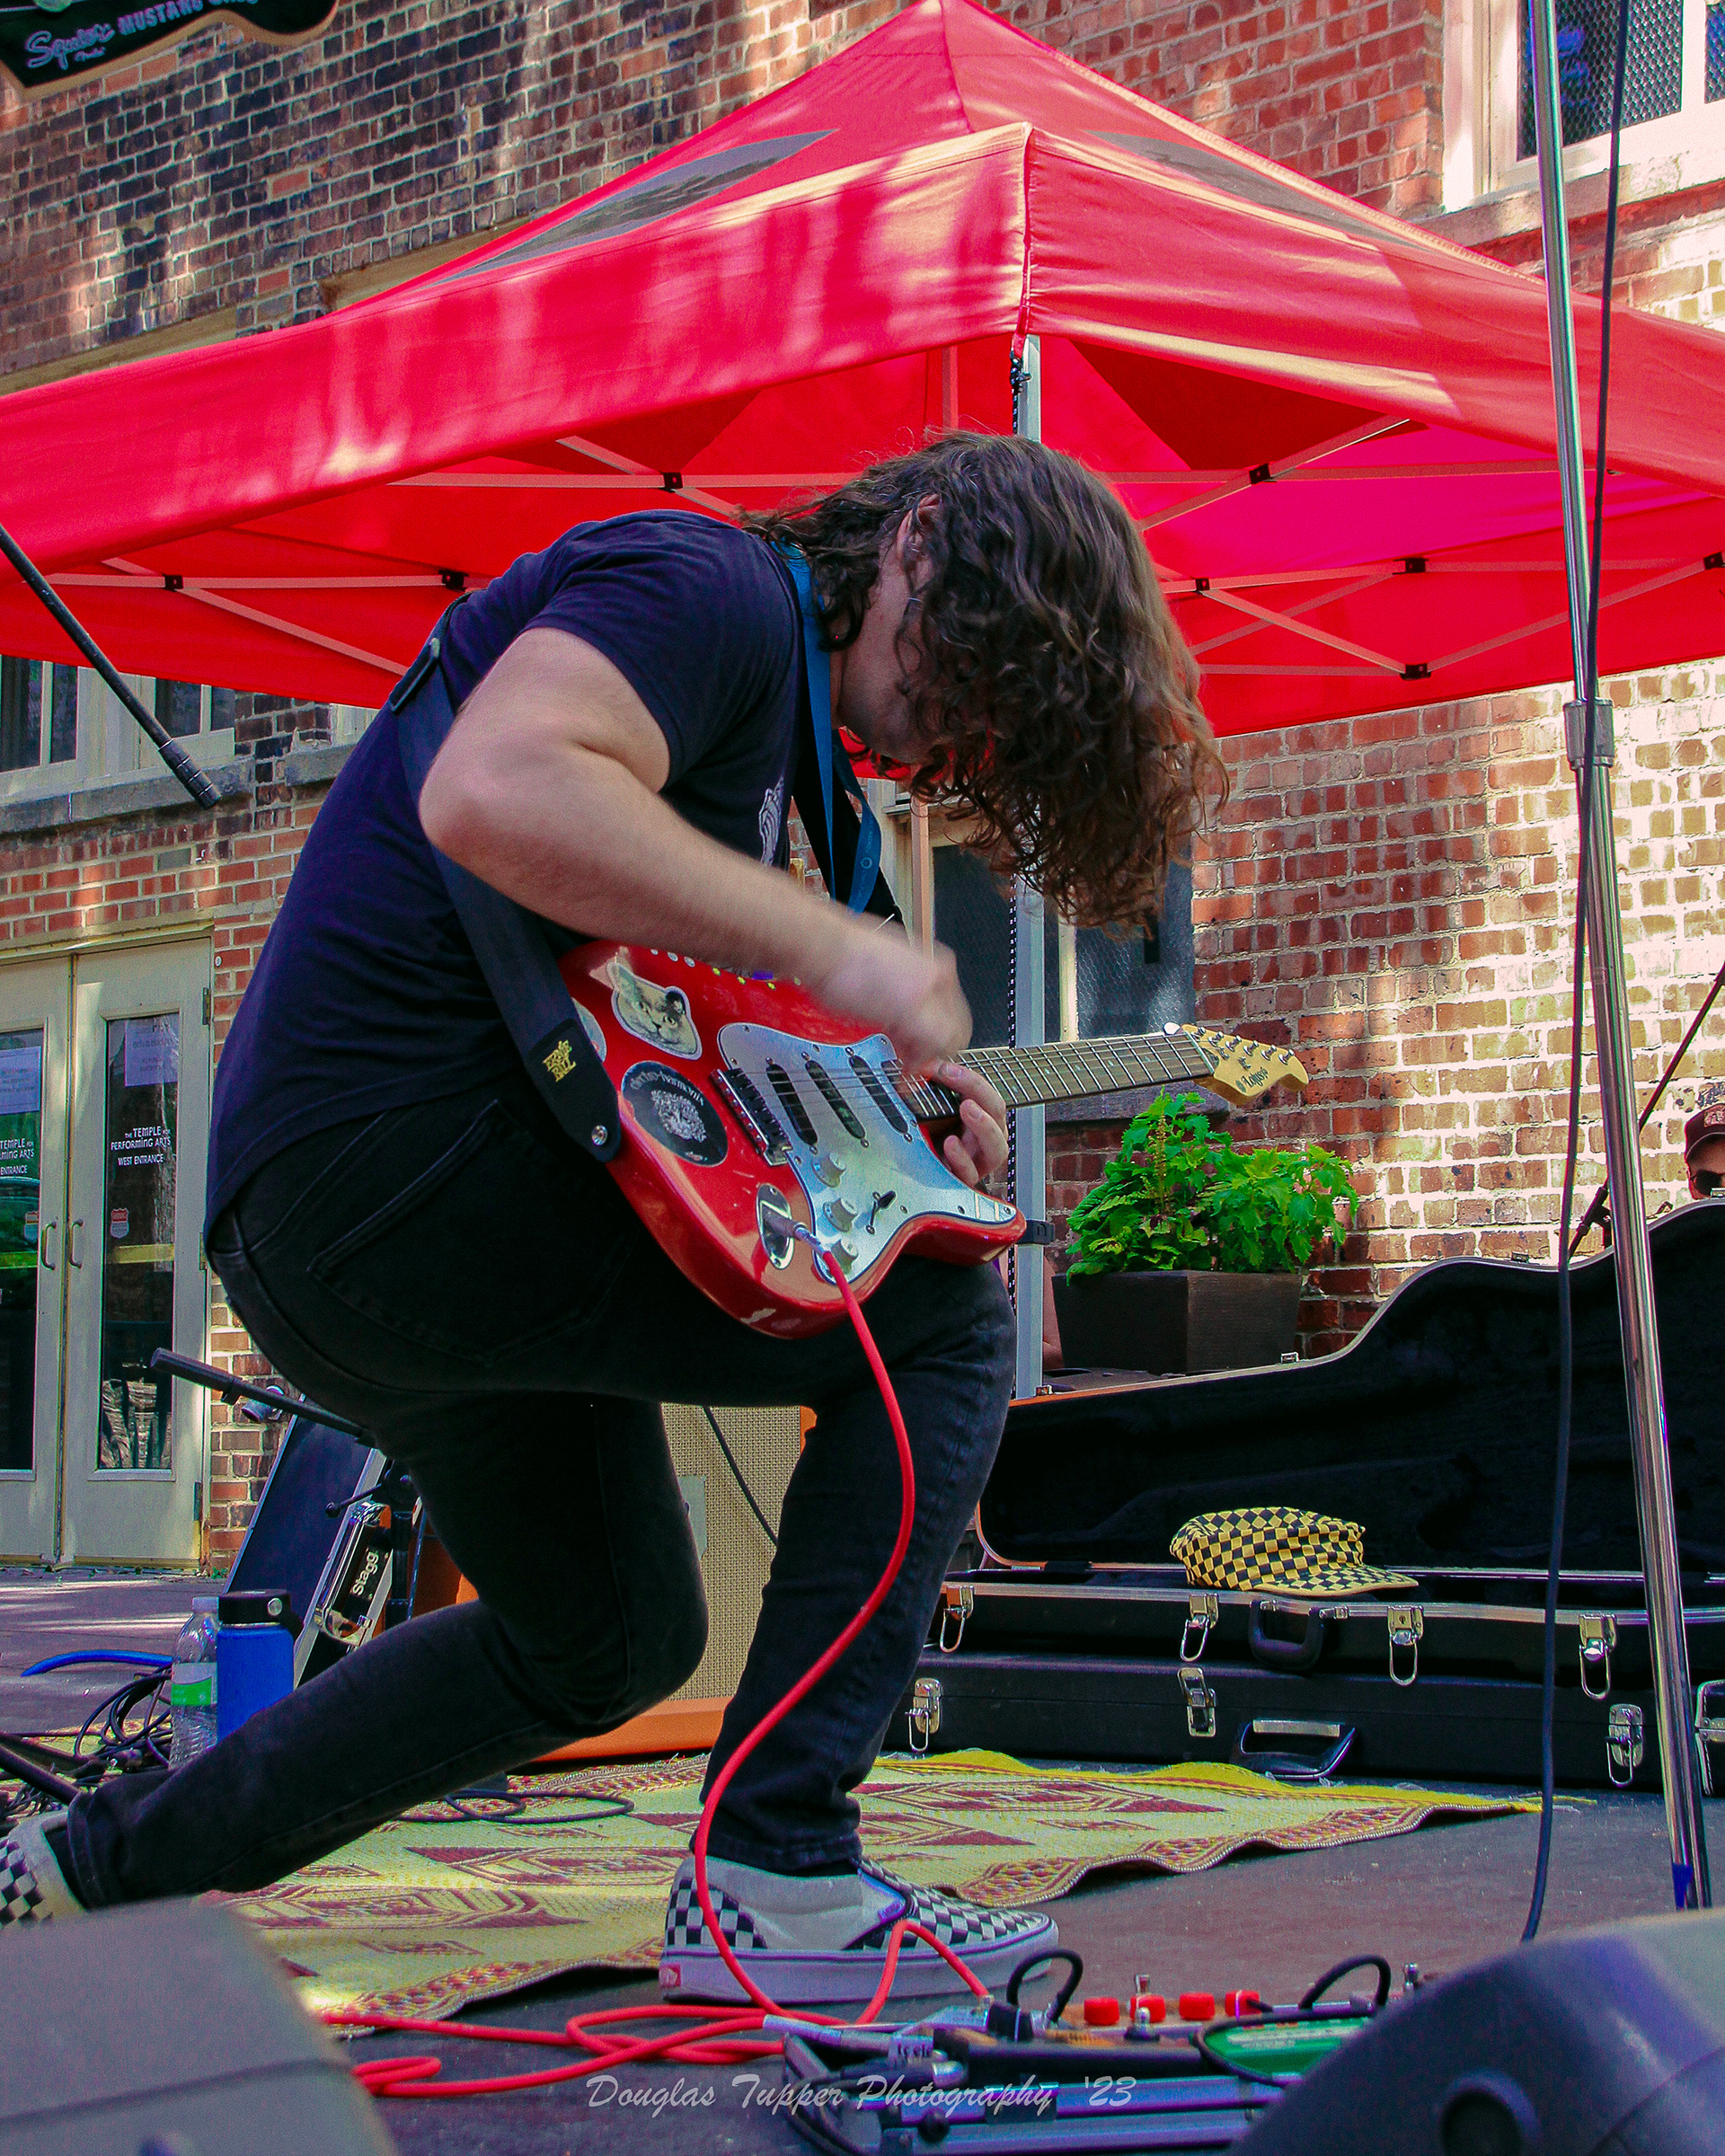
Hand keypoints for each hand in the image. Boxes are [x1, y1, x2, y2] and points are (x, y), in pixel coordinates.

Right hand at [811, 923, 972, 1071]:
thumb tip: (904, 1018)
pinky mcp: (910, 1009)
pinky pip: (929, 1046)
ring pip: (947, 1040)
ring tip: (907, 1072)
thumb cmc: (842, 955)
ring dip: (926, 1060)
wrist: (824, 946)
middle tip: (918, 1064)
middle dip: (938, 1051)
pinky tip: (903, 1071)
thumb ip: (905, 995)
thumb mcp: (887, 972)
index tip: (925, 1049)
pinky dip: (917, 1064)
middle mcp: (938, 977)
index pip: (954, 1012)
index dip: (940, 1037)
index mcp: (935, 966)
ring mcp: (926, 992)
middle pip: (957, 1028)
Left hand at [934, 1060, 1008, 1189]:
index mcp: (980, 1117)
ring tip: (967, 1108)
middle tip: (956, 1078)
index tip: (944, 1069)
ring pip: (997, 1147)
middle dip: (979, 1091)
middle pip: (997, 1113)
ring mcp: (978, 1161)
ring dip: (984, 1124)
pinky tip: (950, 1143)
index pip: (986, 1094)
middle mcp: (984, 1138)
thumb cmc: (929, 1138)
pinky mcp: (964, 1180)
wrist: (915, 1170)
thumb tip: (923, 1066)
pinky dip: (961, 1157)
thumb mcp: (931, 1112)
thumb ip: (934, 1092)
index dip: (970, 1079)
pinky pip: (970, 1172)